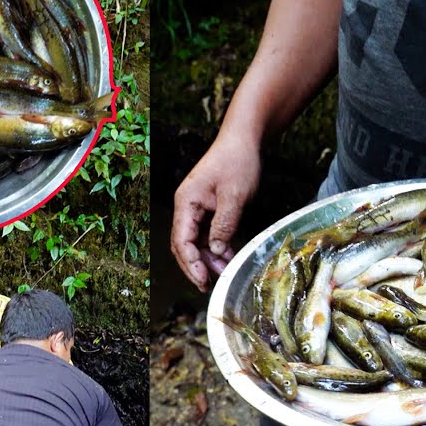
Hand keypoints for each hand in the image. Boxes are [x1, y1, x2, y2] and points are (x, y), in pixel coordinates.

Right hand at [171, 136, 261, 291]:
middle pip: (183, 245)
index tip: (202, 280)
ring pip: (196, 242)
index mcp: (186, 202)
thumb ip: (224, 225)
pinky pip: (207, 234)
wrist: (244, 140)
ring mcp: (197, 209)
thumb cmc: (237, 161)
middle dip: (195, 266)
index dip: (190, 263)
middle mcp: (187, 207)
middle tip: (207, 285)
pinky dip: (216, 248)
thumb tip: (216, 251)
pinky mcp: (208, 209)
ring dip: (207, 259)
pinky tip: (228, 257)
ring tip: (223, 273)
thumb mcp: (234, 195)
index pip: (181, 240)